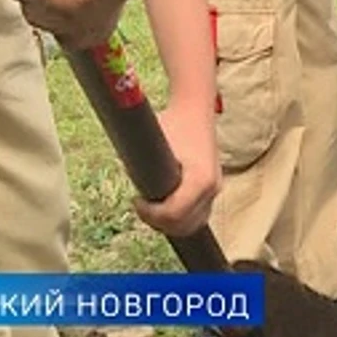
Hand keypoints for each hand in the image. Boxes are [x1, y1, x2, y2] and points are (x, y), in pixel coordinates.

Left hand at [135, 99, 218, 235]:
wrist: (196, 110)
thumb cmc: (174, 123)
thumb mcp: (153, 142)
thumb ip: (140, 162)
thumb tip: (121, 177)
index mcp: (200, 179)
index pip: (173, 214)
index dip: (150, 214)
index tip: (136, 200)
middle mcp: (212, 188)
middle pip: (184, 226)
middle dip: (158, 222)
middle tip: (140, 205)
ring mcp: (215, 190)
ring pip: (193, 224)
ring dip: (169, 223)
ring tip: (151, 207)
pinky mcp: (213, 189)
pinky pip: (197, 216)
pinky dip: (180, 218)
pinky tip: (164, 208)